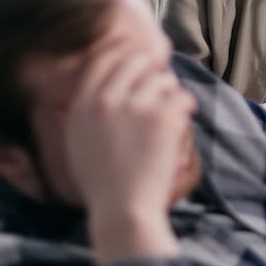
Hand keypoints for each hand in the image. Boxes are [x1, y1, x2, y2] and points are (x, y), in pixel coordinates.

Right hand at [64, 40, 198, 258]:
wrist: (123, 209)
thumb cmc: (102, 185)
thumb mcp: (77, 144)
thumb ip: (83, 113)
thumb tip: (97, 91)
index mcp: (83, 105)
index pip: (104, 60)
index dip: (124, 55)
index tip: (138, 60)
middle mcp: (108, 99)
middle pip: (136, 62)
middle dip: (152, 70)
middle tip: (162, 86)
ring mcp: (137, 106)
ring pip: (163, 79)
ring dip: (171, 92)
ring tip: (172, 111)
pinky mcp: (163, 117)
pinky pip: (183, 97)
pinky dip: (187, 107)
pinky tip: (185, 117)